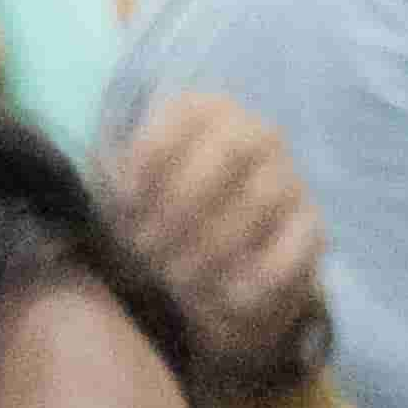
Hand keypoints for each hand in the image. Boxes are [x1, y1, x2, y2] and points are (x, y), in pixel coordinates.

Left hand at [110, 94, 326, 385]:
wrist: (210, 264)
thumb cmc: (155, 214)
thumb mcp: (123, 190)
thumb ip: (108, 179)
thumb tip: (95, 193)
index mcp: (204, 111)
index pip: (182, 116)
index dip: (149, 158)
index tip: (123, 202)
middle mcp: (255, 133)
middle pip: (229, 152)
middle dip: (182, 205)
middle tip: (147, 251)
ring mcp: (290, 178)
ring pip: (262, 198)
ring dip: (214, 243)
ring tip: (176, 280)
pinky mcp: (312, 227)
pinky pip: (297, 244)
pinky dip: (262, 273)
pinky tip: (225, 297)